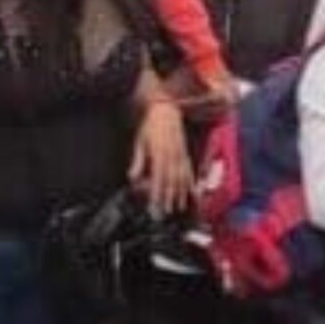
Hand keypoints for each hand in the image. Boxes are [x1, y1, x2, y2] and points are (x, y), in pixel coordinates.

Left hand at [129, 101, 192, 215]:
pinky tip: (192, 195)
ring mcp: (181, 155)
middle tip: (165, 213)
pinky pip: (189, 172)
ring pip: (181, 178)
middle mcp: (172, 155)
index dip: (157, 193)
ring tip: (177, 208)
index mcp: (159, 153)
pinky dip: (191, 184)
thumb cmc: (150, 126)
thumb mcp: (140, 141)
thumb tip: (132, 178)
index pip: (158, 177)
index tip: (155, 206)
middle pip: (171, 181)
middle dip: (168, 198)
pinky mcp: (186, 154)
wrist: (166, 110)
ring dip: (180, 194)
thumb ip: (138, 160)